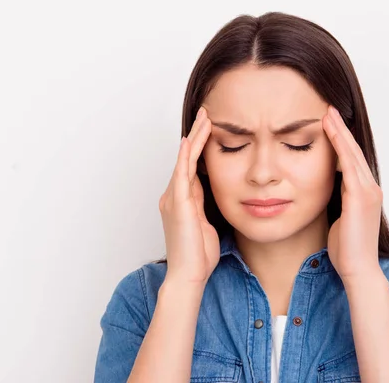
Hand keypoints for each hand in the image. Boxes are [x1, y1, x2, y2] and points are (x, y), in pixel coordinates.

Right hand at [158, 107, 218, 284]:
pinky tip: (192, 139)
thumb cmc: (198, 256)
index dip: (199, 147)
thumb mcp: (207, 224)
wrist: (188, 275)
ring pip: (184, 159)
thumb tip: (214, 192)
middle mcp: (173, 196)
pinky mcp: (178, 203)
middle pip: (186, 157)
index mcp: (182, 201)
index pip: (191, 166)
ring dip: (195, 137)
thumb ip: (206, 206)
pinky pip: (182, 173)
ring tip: (205, 118)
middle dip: (197, 134)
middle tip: (206, 113)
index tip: (209, 129)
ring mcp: (173, 198)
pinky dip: (186, 155)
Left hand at [322, 105, 382, 280]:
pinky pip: (349, 165)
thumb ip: (338, 202)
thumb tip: (325, 191)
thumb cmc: (347, 250)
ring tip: (327, 113)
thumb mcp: (340, 219)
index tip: (328, 123)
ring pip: (352, 154)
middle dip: (340, 129)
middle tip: (328, 109)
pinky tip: (330, 133)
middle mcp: (370, 188)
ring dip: (339, 132)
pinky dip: (340, 147)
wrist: (358, 270)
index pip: (351, 160)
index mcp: (365, 193)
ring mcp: (368, 191)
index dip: (341, 140)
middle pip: (353, 151)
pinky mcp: (361, 196)